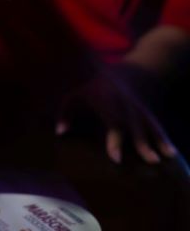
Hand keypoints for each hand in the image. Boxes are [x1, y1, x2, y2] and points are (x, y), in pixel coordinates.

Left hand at [56, 67, 176, 163]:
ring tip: (165, 157)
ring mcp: (137, 108)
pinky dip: (164, 137)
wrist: (119, 71)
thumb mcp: (76, 95)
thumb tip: (59, 133)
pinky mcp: (146, 112)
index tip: (116, 158)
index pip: (113, 122)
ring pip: (148, 124)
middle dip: (141, 142)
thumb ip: (66, 112)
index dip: (115, 140)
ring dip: (157, 140)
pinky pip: (156, 125)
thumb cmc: (93, 89)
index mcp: (107, 102)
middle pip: (134, 126)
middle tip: (149, 160)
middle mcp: (125, 106)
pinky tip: (172, 153)